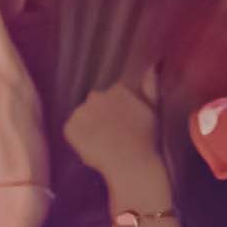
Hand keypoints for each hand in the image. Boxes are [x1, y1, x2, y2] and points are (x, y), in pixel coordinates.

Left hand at [56, 76, 177, 196]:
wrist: (132, 163)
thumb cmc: (146, 138)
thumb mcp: (153, 108)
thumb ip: (151, 84)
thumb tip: (155, 63)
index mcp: (118, 89)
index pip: (112, 96)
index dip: (118, 111)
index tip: (125, 124)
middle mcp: (97, 95)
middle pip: (95, 104)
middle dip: (102, 116)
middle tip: (115, 135)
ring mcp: (82, 111)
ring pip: (83, 117)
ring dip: (90, 127)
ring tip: (105, 143)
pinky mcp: (70, 127)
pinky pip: (72, 131)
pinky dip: (80, 139)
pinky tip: (95, 146)